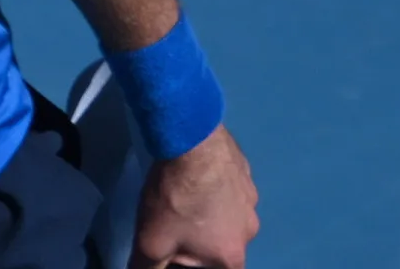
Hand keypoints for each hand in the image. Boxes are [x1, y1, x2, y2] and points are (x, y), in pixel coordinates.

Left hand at [130, 124, 259, 267]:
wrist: (193, 143)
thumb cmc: (175, 199)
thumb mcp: (151, 243)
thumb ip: (148, 267)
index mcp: (232, 255)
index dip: (188, 264)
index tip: (173, 248)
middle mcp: (250, 231)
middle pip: (220, 244)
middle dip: (196, 238)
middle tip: (172, 219)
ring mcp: (252, 200)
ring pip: (226, 215)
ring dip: (207, 212)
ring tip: (182, 195)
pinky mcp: (247, 174)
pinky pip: (230, 189)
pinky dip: (214, 188)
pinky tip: (195, 176)